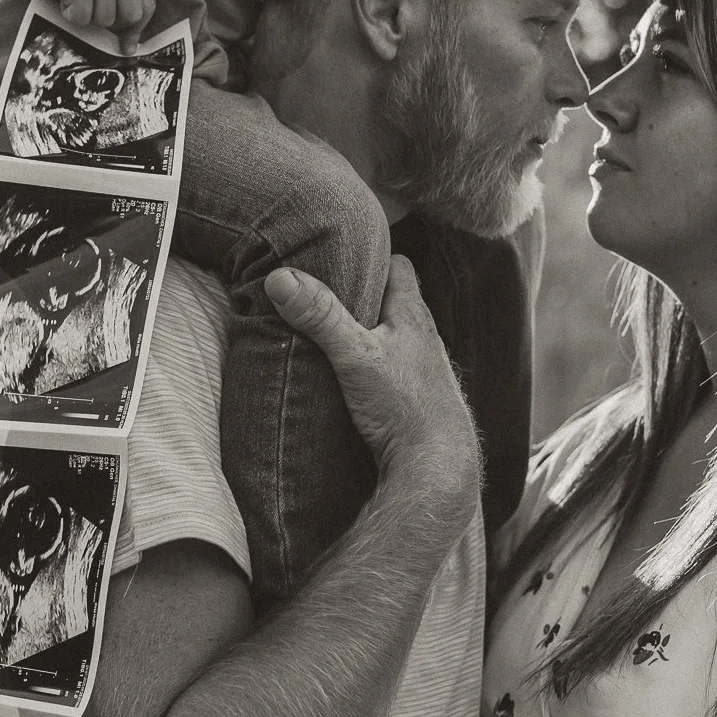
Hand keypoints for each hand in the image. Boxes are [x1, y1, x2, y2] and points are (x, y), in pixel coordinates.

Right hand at [24, 0, 155, 50]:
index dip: (138, 28)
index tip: (128, 44)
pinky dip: (68, 12)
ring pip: (104, 21)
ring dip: (86, 13)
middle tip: (92, 8)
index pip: (148, 5)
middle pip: (130, 17)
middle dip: (111, 20)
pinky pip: (80, 19)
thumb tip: (130, 46)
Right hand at [265, 255, 479, 509]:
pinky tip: (350, 380)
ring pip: (392, 339)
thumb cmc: (405, 408)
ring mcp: (422, 372)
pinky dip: (372, 366)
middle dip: (364, 294)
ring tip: (331, 334)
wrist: (437, 467)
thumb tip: (279, 278)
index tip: (343, 249)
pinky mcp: (415, 401)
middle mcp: (423, 339)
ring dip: (367, 334)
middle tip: (325, 290)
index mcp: (413, 316)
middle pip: (393, 302)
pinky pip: (391, 371)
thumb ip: (319, 316)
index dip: (374, 254)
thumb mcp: (354, 356)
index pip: (399, 266)